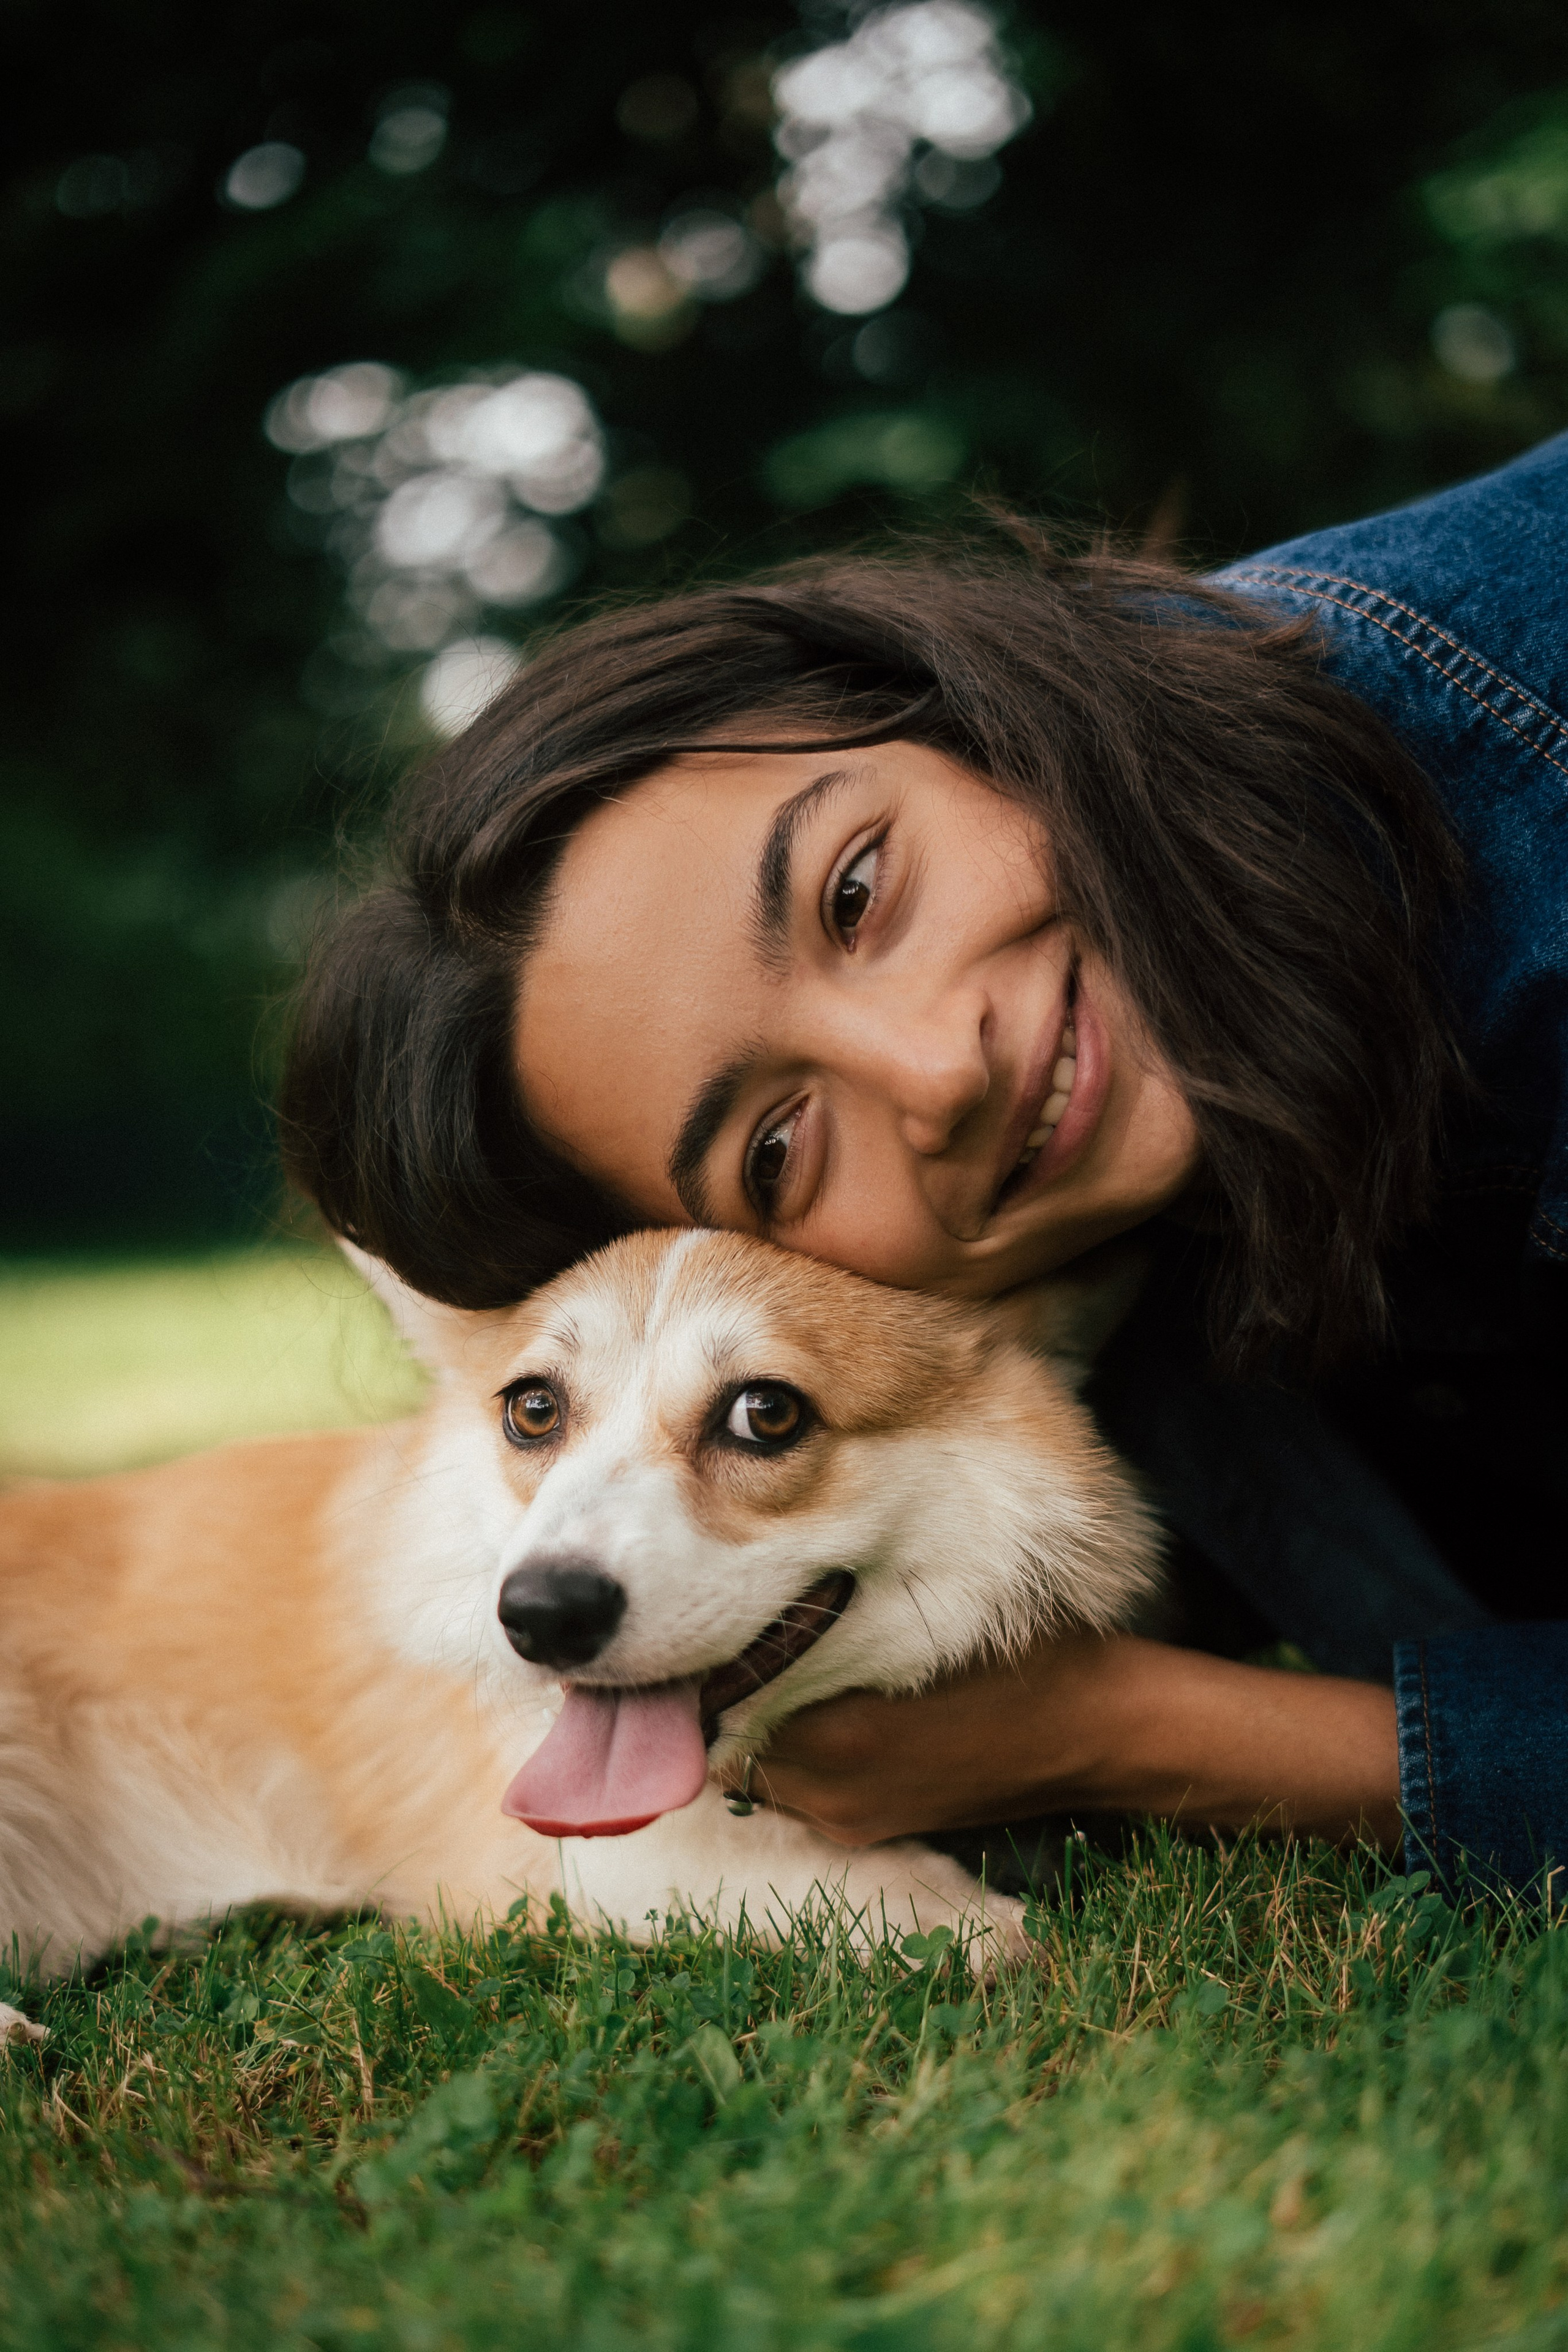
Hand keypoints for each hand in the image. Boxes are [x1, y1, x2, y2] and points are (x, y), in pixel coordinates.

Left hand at [728, 1632, 1401, 1850]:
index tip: (703, 1635)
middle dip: (732, 1701)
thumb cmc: (1018, 1658)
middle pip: (736, 1746)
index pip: (722, 1712)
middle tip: (735, 1643)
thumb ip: (827, 1636)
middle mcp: (836, 1791)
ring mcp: (857, 1820)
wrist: (1096, 1731)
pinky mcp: (882, 1829)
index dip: (707, 1672)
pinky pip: (810, 1790)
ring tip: (786, 1669)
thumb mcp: (919, 1622)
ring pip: (770, 1770)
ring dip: (769, 1727)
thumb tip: (742, 1628)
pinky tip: (835, 1706)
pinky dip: (807, 1752)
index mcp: (841, 1735)